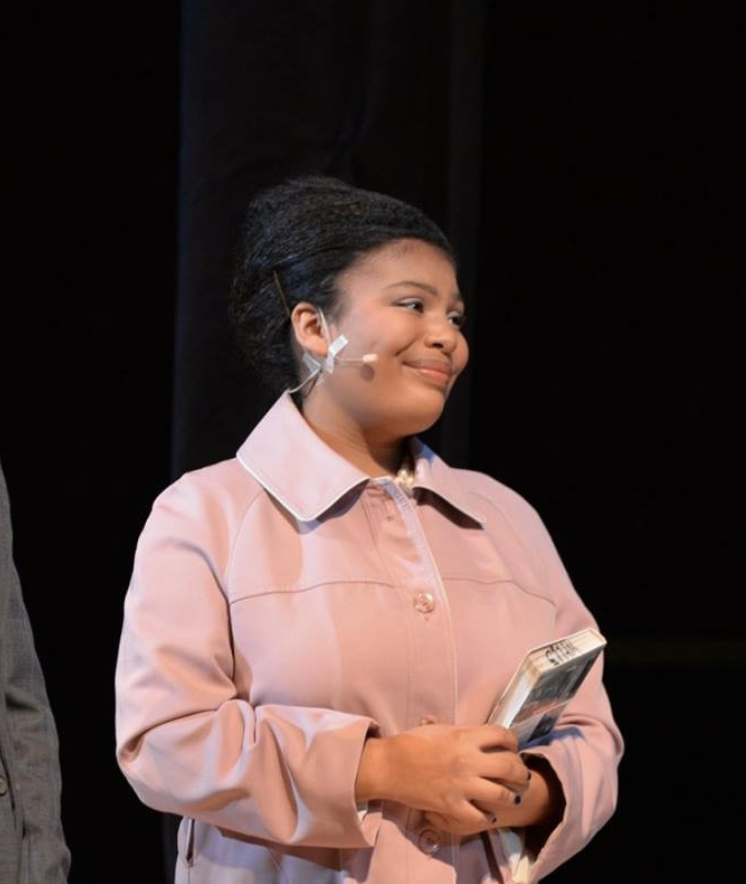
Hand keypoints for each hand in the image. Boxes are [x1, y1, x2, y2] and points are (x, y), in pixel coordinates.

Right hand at [356, 723, 530, 830]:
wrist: (390, 766)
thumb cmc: (412, 742)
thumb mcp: (439, 729)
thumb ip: (462, 731)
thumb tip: (479, 733)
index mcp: (465, 738)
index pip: (502, 735)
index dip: (512, 741)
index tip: (512, 746)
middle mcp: (469, 761)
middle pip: (510, 766)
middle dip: (521, 772)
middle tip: (522, 776)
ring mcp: (462, 786)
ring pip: (502, 794)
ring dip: (512, 796)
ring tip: (513, 797)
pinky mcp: (452, 806)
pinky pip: (480, 816)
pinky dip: (488, 817)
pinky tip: (490, 815)